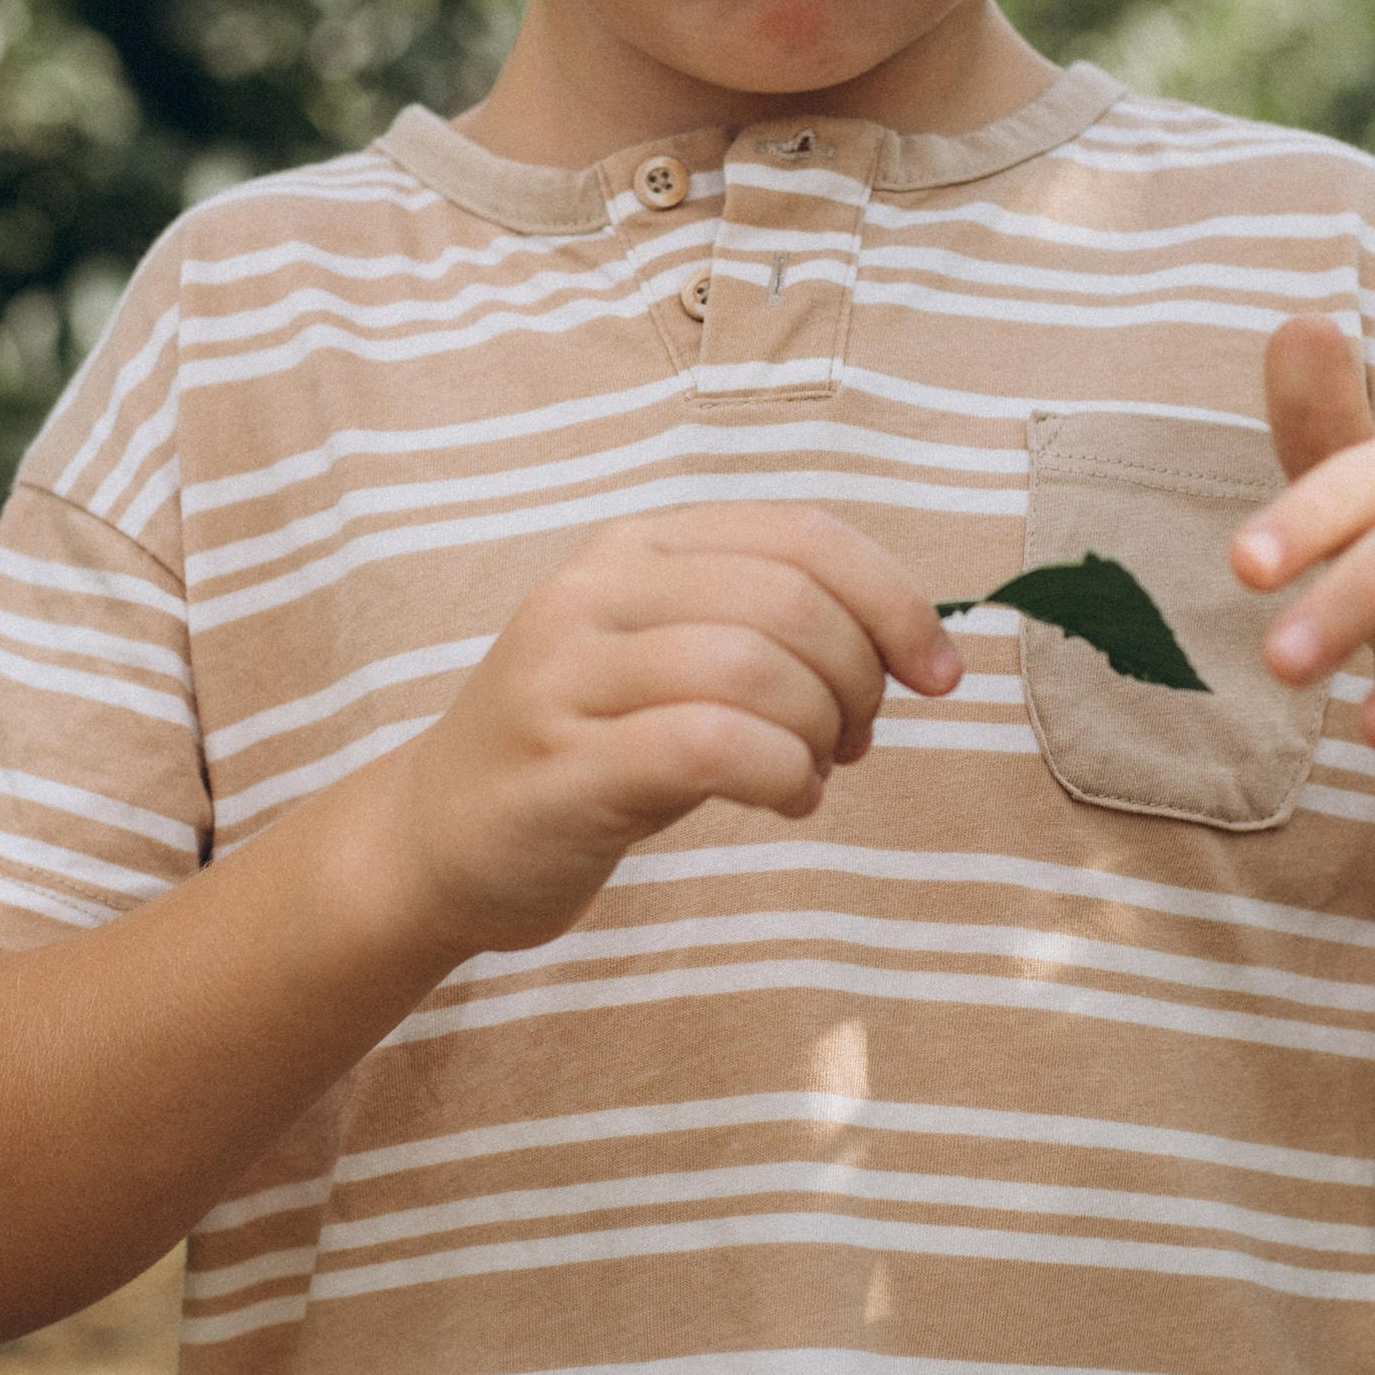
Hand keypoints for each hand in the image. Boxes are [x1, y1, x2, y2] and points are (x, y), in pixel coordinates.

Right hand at [393, 506, 960, 956]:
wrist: (436, 839)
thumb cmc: (586, 749)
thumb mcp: (671, 660)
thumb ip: (766, 630)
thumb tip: (909, 644)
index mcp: (636, 549)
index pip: (800, 535)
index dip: (894, 600)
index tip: (938, 673)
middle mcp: (595, 593)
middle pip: (789, 601)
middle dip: (858, 678)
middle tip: (853, 741)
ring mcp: (567, 676)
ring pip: (753, 666)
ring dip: (818, 731)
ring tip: (809, 774)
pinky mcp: (560, 767)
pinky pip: (709, 744)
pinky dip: (779, 774)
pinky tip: (783, 799)